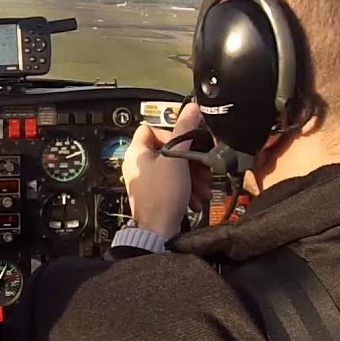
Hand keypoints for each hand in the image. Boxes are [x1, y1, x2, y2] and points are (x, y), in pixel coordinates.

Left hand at [120, 102, 213, 238]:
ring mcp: (146, 181)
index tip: (186, 142)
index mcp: (137, 152)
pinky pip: (173, 185)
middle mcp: (138, 165)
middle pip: (167, 151)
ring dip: (192, 177)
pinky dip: (186, 189)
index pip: (150, 128)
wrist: (159, 231)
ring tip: (202, 187)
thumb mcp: (177, 158)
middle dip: (189, 160)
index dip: (171, 132)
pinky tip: (196, 198)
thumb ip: (185, 131)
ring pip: (173, 169)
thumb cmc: (162, 197)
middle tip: (201, 168)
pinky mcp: (155, 195)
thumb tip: (192, 108)